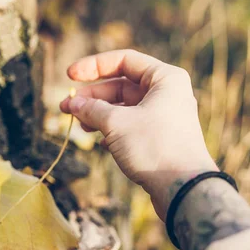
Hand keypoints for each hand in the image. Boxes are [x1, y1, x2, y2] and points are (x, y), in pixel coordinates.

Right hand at [60, 50, 217, 219]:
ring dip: (99, 116)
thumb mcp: (117, 124)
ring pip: (125, 109)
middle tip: (66, 108)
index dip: (93, 66)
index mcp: (165, 79)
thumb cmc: (155, 148)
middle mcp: (168, 94)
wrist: (183, 189)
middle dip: (92, 97)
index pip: (124, 61)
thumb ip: (92, 109)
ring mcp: (165, 118)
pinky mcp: (161, 140)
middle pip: (122, 86)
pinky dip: (113, 132)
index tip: (69, 76)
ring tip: (79, 126)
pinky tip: (100, 143)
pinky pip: (132, 128)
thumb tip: (73, 104)